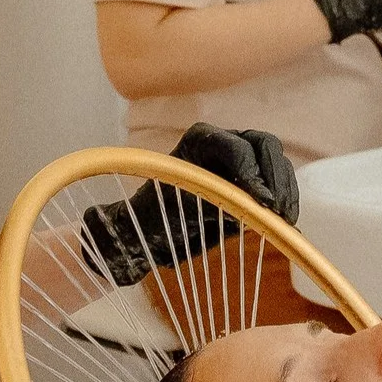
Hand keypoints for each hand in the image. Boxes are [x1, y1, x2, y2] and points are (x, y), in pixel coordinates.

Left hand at [80, 124, 298, 286]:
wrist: (156, 239)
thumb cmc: (142, 228)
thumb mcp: (129, 225)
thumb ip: (117, 220)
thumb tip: (93, 218)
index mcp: (193, 146)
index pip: (226, 143)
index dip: (244, 165)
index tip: (255, 200)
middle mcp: (220, 147)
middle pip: (259, 142)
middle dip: (272, 172)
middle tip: (275, 209)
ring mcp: (242, 163)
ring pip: (275, 159)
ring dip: (285, 186)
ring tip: (284, 219)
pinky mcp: (257, 184)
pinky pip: (281, 180)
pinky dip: (288, 197)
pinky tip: (287, 223)